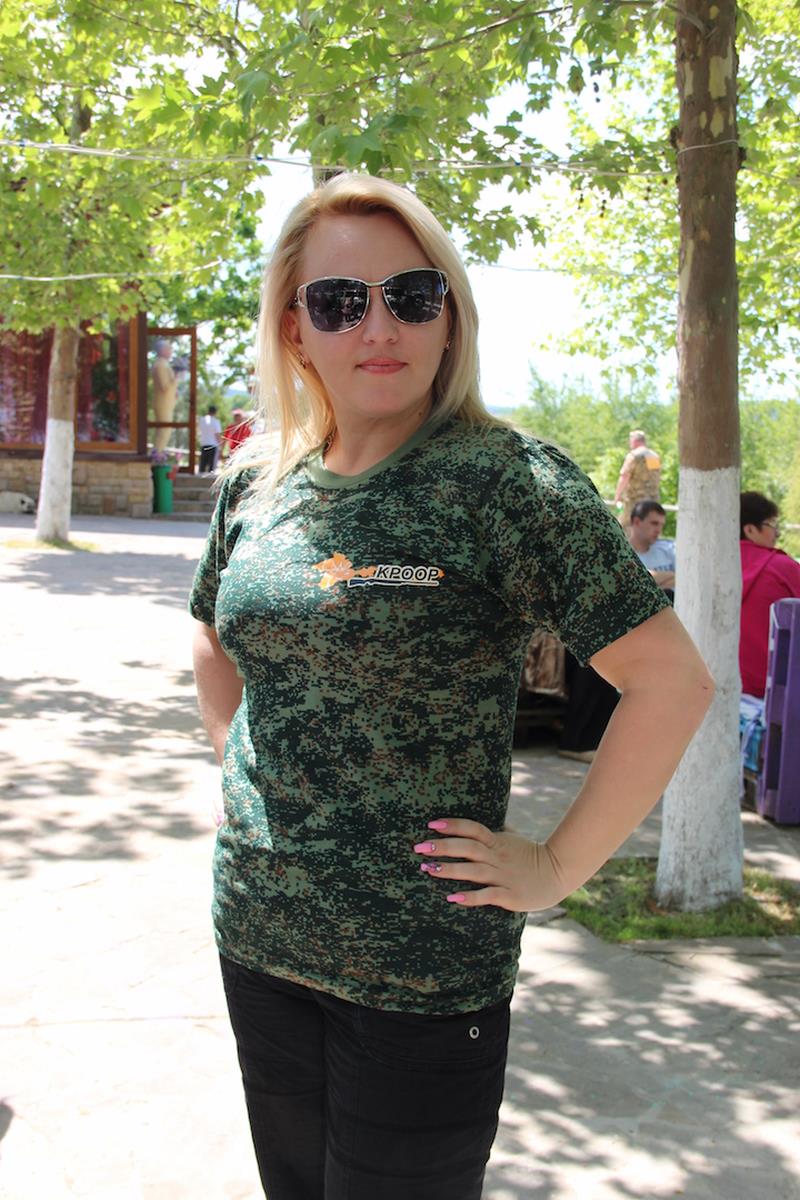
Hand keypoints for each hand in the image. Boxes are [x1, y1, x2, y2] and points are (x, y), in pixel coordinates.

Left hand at [413, 818, 565, 911]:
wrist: (560, 872)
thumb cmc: (532, 855)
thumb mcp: (513, 838)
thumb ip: (496, 830)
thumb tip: (480, 820)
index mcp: (498, 841)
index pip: (473, 828)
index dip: (453, 825)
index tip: (432, 824)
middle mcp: (498, 857)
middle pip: (468, 848)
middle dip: (443, 846)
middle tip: (419, 847)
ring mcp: (504, 876)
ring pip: (474, 870)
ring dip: (450, 869)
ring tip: (428, 869)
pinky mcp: (510, 895)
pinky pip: (487, 895)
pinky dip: (470, 896)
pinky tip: (452, 897)